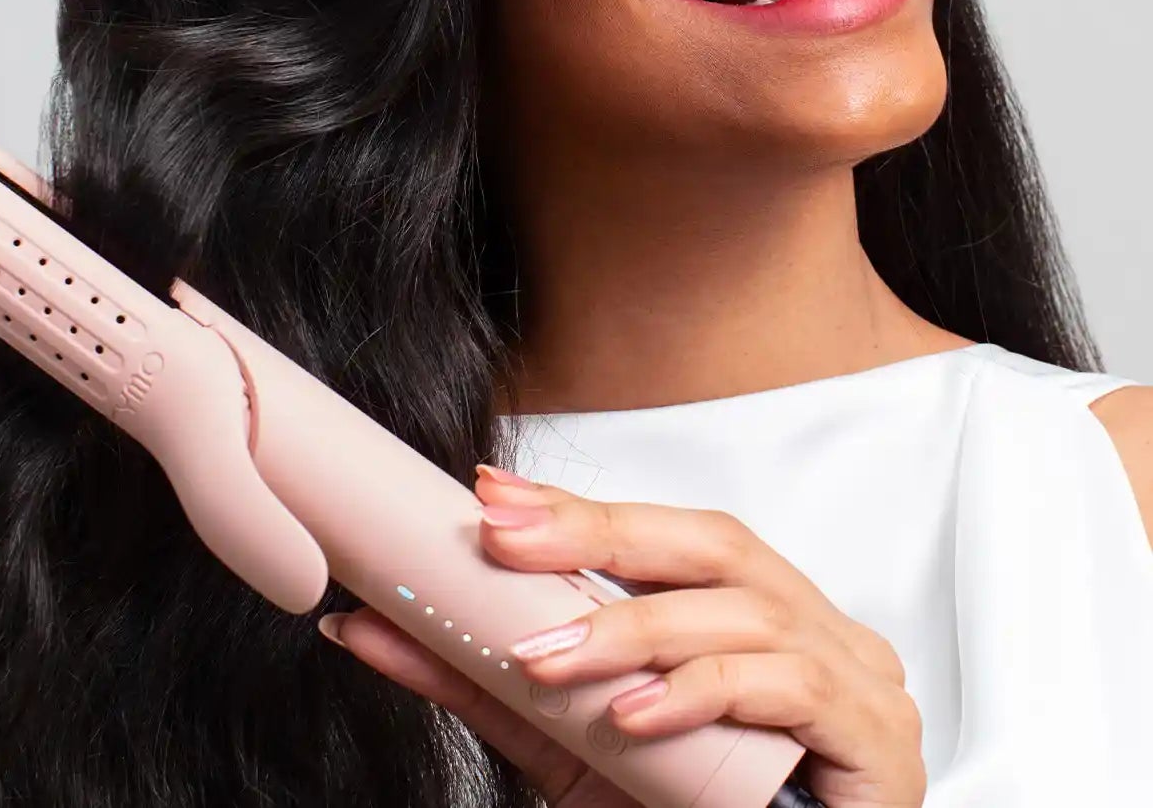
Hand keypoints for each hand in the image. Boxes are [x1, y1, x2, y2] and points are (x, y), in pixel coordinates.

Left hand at [315, 468, 925, 807]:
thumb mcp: (571, 746)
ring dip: (632, 629)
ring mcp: (851, 672)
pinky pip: (784, 686)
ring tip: (548, 659)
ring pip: (738, 609)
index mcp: (746, 607)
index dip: (577, 506)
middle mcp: (805, 619)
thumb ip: (481, 687)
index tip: (491, 494)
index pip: (659, 533)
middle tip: (503, 536)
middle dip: (599, 532)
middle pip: (704, 543)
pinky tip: (637, 714)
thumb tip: (367, 628)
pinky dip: (701, 690)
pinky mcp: (874, 735)